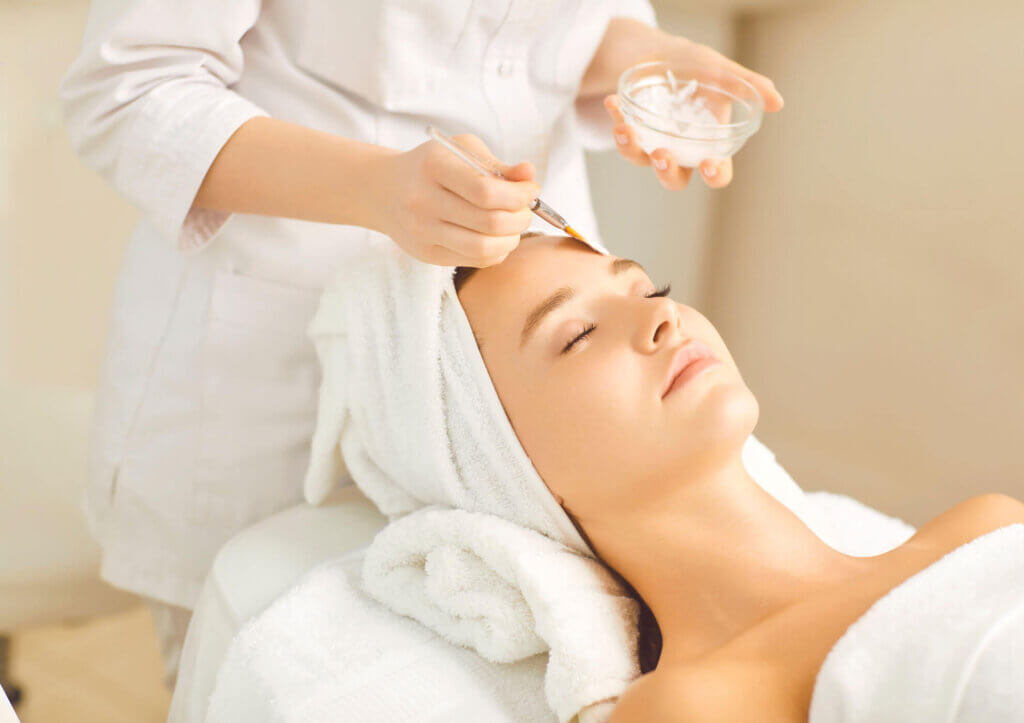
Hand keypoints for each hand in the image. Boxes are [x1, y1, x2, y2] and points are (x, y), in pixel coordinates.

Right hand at [372, 134, 538, 266]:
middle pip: (489, 222)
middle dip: (521, 218)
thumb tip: (530, 175)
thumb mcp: (462, 151)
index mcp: (434, 168)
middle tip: (526, 210)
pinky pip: (475, 260)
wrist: (385, 190)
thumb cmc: (433, 166)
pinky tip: (498, 237)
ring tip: (514, 226)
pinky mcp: (427, 254)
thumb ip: (498, 165)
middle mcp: (424, 202)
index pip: (486, 191)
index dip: (519, 195)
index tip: (531, 190)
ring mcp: (423, 232)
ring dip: (512, 239)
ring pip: (484, 248)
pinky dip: (497, 251)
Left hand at [604, 40, 783, 190]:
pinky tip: (613, 102)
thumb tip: (778, 102)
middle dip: (667, 172)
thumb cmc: (696, 66)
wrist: (660, 52)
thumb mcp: (721, 71)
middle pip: (675, 180)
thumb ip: (747, 86)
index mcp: (708, 143)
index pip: (717, 171)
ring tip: (625, 128)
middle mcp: (681, 150)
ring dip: (632, 148)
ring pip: (642, 161)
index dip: (715, 174)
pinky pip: (622, 134)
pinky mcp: (630, 132)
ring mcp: (653, 143)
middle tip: (662, 154)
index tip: (708, 165)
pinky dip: (617, 119)